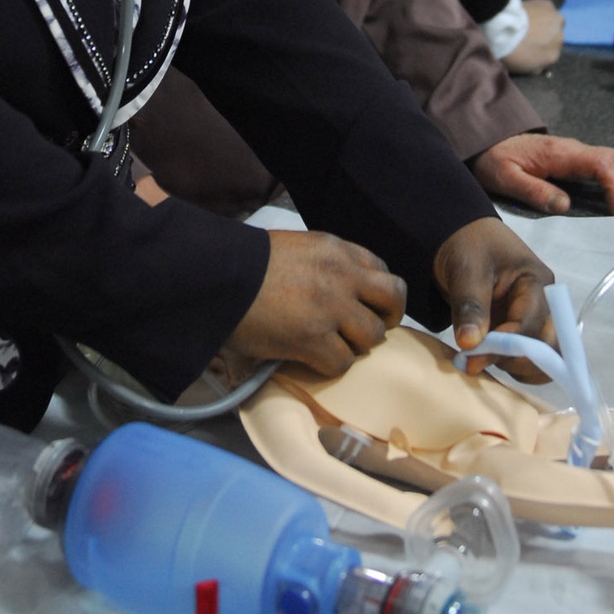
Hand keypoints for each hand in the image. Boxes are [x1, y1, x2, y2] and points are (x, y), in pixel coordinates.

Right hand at [227, 230, 405, 376]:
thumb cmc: (247, 262)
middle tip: (367, 330)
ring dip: (356, 345)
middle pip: (394, 299)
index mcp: (337, 250)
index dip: (377, 293)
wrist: (220, 276)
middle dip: (387, 317)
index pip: (382, 271)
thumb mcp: (296, 247)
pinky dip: (330, 365)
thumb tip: (340, 287)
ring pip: (372, 336)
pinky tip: (312, 359)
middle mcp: (342, 276)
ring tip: (333, 346)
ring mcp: (331, 308)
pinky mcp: (314, 338)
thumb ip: (325, 263)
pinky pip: (343, 362)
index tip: (366, 305)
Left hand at [433, 217, 553, 382]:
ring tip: (480, 361)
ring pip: (545, 358)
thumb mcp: (466, 269)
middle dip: (519, 362)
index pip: (531, 324)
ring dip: (516, 368)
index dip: (505, 346)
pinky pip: (529, 357)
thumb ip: (470, 306)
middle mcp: (545, 303)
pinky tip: (486, 361)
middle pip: (550, 347)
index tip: (472, 357)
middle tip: (480, 362)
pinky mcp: (524, 330)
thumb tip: (470, 345)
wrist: (461, 238)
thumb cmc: (468, 246)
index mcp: (538, 281)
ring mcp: (537, 319)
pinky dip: (512, 366)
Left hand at [472, 132, 613, 215]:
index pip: (601, 164)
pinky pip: (610, 164)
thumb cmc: (494, 159)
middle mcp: (575, 149)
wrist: (485, 139)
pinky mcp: (576, 159)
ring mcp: (577, 152)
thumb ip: (533, 190)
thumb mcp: (505, 177)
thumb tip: (566, 206)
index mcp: (561, 153)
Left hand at [502, 0, 564, 73]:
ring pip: (553, 22)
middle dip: (544, 37)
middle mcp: (559, 39)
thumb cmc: (508, 52)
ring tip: (529, 21)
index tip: (529, 47)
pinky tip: (528, 11)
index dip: (539, 50)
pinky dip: (539, 9)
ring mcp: (556, 21)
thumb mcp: (521, 68)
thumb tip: (538, 65)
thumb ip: (534, 67)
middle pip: (554, 38)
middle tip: (528, 34)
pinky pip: (546, 8)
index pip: (550, 55)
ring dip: (545, 22)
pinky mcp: (548, 5)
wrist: (502, 27)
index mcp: (553, 57)